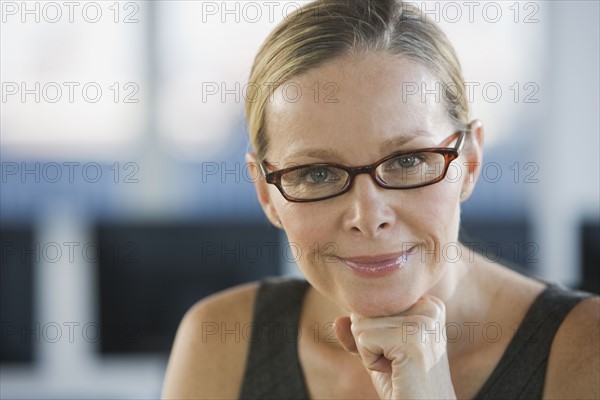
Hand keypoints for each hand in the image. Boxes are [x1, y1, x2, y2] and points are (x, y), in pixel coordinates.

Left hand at [334, 295, 455, 399]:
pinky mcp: (411, 341)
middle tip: (397, 363)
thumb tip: (338, 321)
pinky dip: (370, 362)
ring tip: (398, 367)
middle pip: (365, 310)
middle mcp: (429, 308)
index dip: (374, 332)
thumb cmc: (402, 383)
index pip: (373, 302)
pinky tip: (395, 372)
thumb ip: (358, 332)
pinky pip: (363, 340)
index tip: (398, 352)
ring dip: (370, 353)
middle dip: (370, 342)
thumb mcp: (376, 351)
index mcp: (428, 304)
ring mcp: (423, 323)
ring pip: (360, 324)